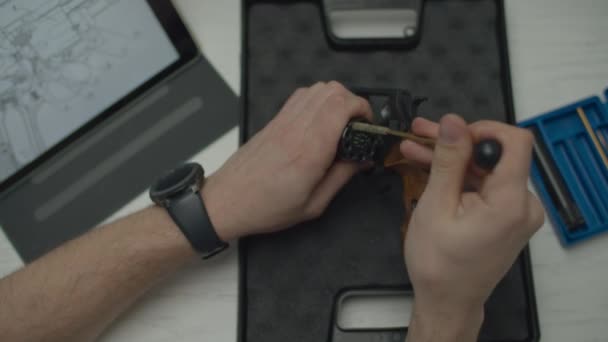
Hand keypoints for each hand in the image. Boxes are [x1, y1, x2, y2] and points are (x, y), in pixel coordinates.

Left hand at [202, 82, 371, 240]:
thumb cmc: (266, 207)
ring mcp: (284, 120)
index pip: (342, 106)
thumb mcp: (314, 204)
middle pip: (333, 90)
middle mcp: (297, 128)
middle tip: (358, 125)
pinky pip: (301, 96)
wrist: (228, 200)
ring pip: (318, 88)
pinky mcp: (275, 120)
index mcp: (310, 150)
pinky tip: (321, 120)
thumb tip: (362, 160)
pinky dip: (318, 100)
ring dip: (336, 98)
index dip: (363, 109)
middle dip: (354, 102)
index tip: (369, 126)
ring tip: (341, 122)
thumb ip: (342, 177)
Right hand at [400, 114, 543, 340]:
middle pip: (495, 154)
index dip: (482, 130)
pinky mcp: (506, 216)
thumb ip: (448, 160)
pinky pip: (484, 185)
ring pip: (485, 168)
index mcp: (511, 203)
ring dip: (451, 159)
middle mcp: (523, 205)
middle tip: (421, 134)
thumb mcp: (435, 206)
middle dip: (456, 143)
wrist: (447, 300)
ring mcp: (516, 211)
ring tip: (416, 148)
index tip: (452, 133)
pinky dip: (459, 177)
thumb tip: (453, 123)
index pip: (515, 141)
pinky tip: (429, 167)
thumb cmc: (439, 265)